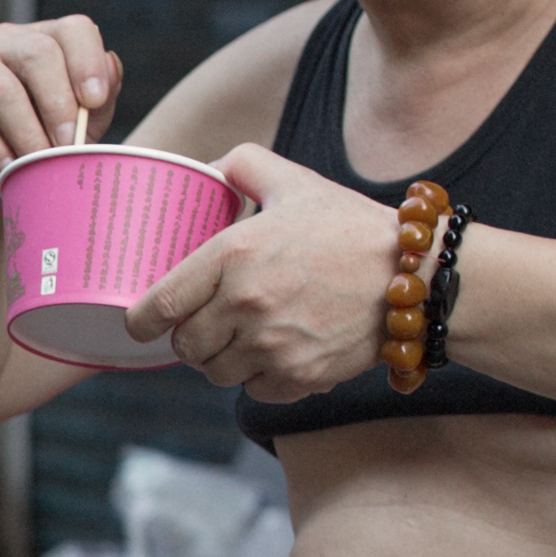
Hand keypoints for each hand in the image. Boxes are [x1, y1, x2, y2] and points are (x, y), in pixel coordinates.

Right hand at [0, 15, 124, 187]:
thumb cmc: (39, 139)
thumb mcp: (78, 124)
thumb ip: (100, 99)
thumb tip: (110, 71)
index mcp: (46, 40)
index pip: (73, 30)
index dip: (88, 61)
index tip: (96, 102)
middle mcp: (6, 41)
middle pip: (37, 54)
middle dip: (58, 104)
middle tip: (68, 146)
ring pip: (0, 88)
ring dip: (25, 131)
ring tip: (38, 163)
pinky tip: (6, 168)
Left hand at [126, 143, 395, 403]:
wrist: (414, 275)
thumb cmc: (351, 227)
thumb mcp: (295, 181)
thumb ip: (244, 166)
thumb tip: (206, 168)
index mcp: (232, 254)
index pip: (157, 305)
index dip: (140, 320)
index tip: (141, 322)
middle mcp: (245, 304)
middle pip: (184, 347)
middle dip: (189, 338)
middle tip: (205, 325)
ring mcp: (271, 345)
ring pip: (216, 372)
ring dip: (223, 360)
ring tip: (244, 337)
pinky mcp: (298, 376)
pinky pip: (254, 390)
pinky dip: (260, 378)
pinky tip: (278, 352)